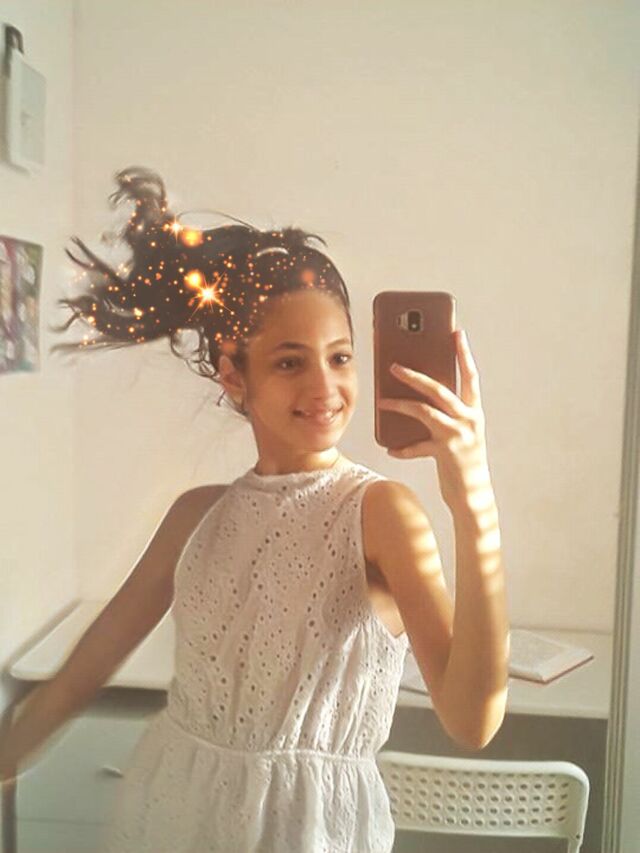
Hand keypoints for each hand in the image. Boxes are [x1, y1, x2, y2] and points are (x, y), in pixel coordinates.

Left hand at [378, 329, 489, 504]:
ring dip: (400, 405)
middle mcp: (469, 419)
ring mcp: (458, 435)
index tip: (456, 332)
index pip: (470, 376)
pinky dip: (402, 448)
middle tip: (393, 366)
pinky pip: (417, 446)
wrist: (474, 495)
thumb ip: (446, 413)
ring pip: (424, 411)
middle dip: (414, 376)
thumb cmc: (463, 460)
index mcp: (474, 411)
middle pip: (439, 389)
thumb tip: (418, 393)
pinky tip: (390, 449)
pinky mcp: (446, 453)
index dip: (464, 353)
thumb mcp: (460, 432)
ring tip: (382, 402)